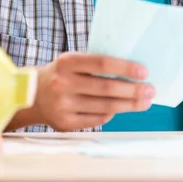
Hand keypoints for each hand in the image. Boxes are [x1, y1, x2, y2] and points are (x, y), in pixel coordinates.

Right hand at [34, 52, 154, 130]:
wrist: (32, 94)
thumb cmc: (61, 74)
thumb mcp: (72, 61)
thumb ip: (95, 63)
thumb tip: (131, 69)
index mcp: (67, 62)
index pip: (102, 63)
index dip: (125, 67)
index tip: (144, 72)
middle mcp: (63, 83)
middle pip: (106, 88)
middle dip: (133, 90)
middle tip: (150, 90)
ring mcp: (63, 105)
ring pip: (105, 107)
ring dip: (129, 105)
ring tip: (144, 101)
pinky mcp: (65, 123)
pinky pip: (97, 119)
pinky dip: (112, 114)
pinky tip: (123, 109)